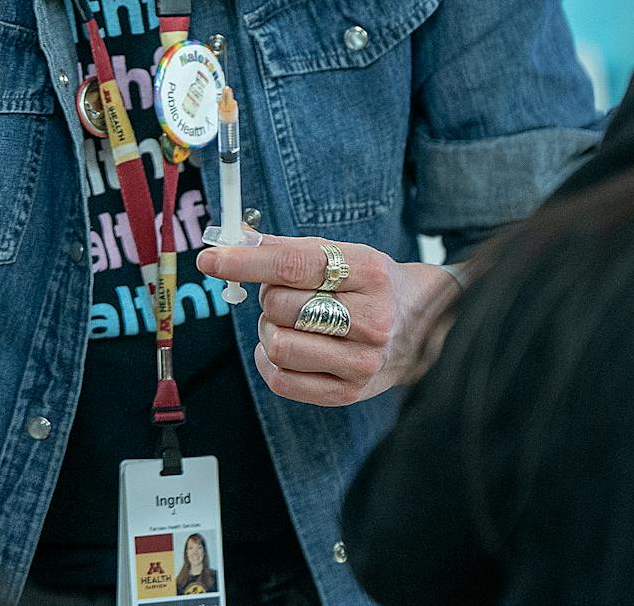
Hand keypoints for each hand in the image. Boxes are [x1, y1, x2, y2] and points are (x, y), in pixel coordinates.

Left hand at [197, 236, 459, 406]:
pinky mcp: (350, 392)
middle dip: (267, 296)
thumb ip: (287, 248)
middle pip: (279, 306)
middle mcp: (372, 318)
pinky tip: (284, 346)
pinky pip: (281, 381)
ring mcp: (363, 360)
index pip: (292, 265)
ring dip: (269, 329)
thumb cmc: (369, 284)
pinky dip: (269, 360)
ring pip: (278, 345)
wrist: (423, 329)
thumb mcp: (341, 253)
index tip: (210, 259)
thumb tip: (232, 241)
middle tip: (284, 294)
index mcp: (369, 271)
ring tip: (288, 322)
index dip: (244, 262)